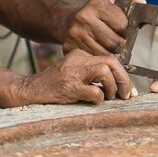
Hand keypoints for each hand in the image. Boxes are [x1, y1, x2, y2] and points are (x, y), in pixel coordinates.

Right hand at [17, 49, 136, 104]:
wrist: (29, 90)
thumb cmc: (54, 86)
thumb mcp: (73, 73)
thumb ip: (93, 75)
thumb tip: (120, 87)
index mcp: (80, 55)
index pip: (109, 59)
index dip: (122, 74)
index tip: (128, 90)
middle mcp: (77, 60)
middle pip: (110, 62)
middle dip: (123, 79)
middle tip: (126, 95)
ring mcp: (73, 73)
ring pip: (105, 71)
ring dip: (112, 87)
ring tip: (108, 97)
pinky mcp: (69, 87)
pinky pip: (94, 91)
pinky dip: (99, 98)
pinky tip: (93, 101)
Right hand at [63, 0, 144, 54]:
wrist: (66, 23)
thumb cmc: (94, 14)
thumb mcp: (110, 3)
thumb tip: (141, 1)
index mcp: (97, 3)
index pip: (122, 25)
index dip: (125, 30)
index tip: (122, 30)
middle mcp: (84, 16)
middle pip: (114, 42)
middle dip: (120, 44)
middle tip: (117, 42)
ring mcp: (75, 33)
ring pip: (105, 53)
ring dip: (111, 54)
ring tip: (108, 48)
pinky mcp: (70, 46)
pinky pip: (94, 59)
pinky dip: (99, 59)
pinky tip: (98, 51)